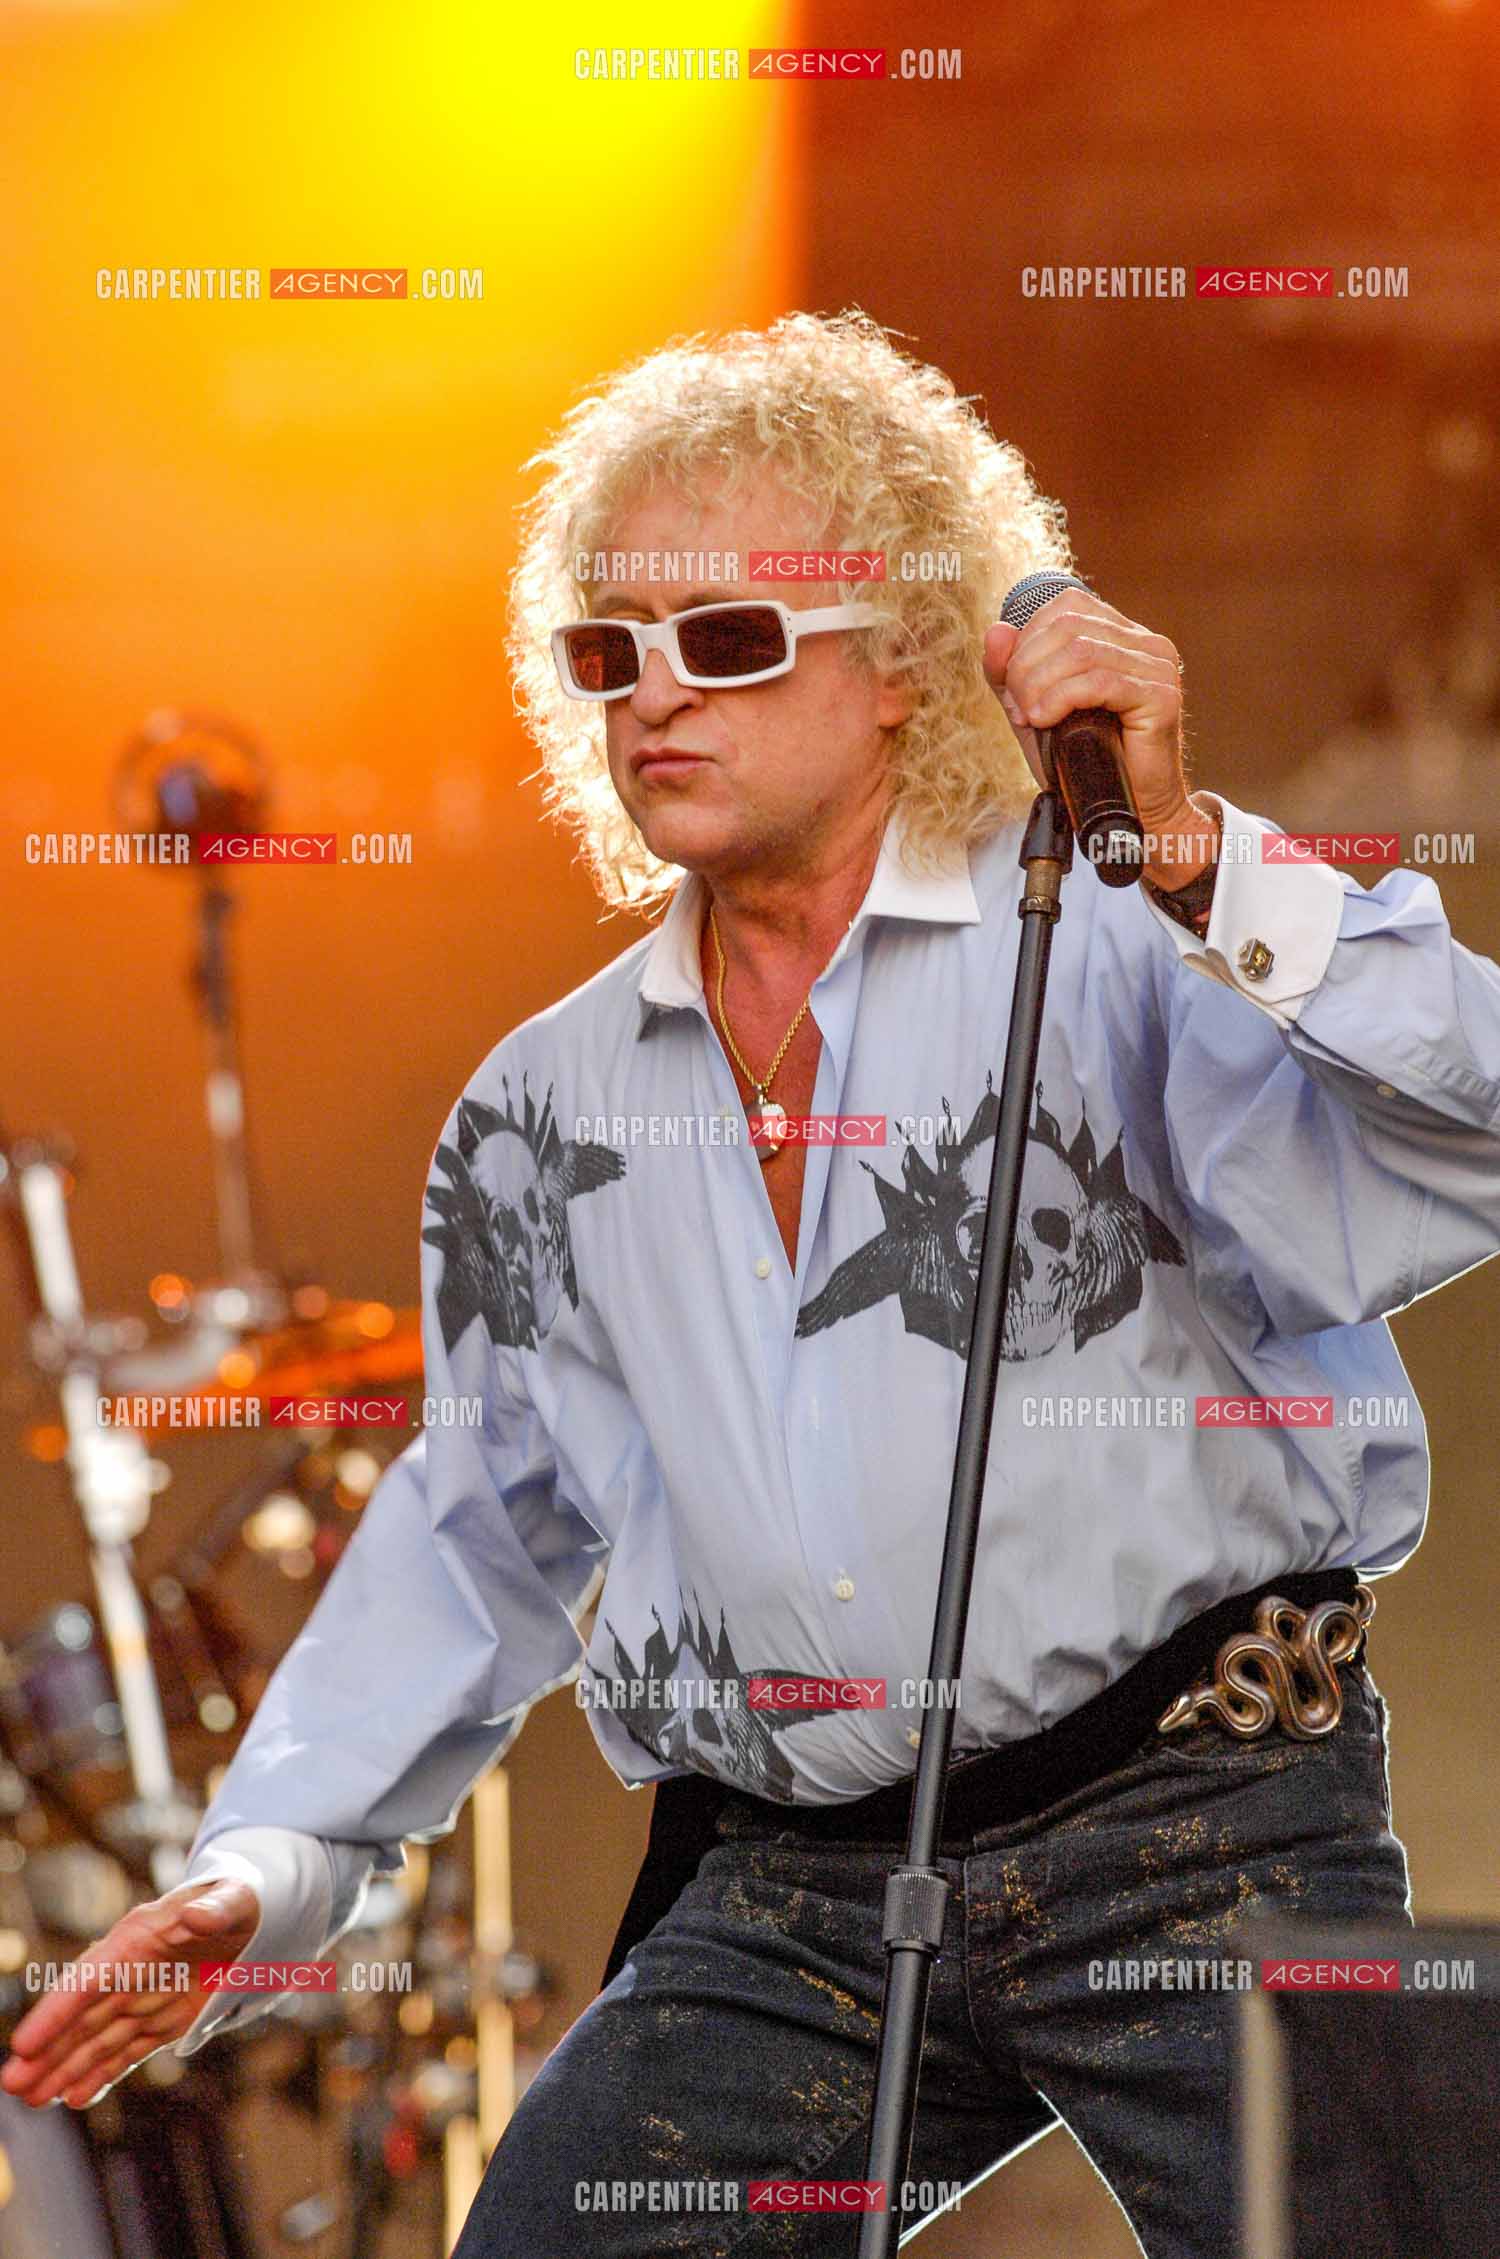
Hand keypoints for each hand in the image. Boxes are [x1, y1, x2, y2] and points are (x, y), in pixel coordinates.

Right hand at [0, 1876, 259, 2109]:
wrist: (255, 1916)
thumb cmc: (240, 1899)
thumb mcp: (234, 1898)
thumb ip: (215, 1909)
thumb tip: (194, 1916)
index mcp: (138, 1938)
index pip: (89, 1979)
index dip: (56, 2011)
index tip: (25, 2043)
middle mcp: (130, 1971)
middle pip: (82, 2017)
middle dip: (47, 2051)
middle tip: (12, 2083)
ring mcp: (144, 1999)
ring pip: (97, 2040)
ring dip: (65, 2069)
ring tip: (32, 2099)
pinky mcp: (162, 2021)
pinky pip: (126, 2051)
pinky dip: (101, 2074)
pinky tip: (74, 2096)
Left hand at [983, 591, 1216, 888]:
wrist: (1127, 812)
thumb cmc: (1084, 763)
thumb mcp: (1035, 711)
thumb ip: (1010, 673)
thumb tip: (995, 630)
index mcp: (1121, 635)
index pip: (1065, 607)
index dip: (1028, 643)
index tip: (1016, 691)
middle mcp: (1145, 642)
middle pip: (1068, 627)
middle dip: (1027, 668)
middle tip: (1021, 711)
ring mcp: (1158, 667)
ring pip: (1080, 651)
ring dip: (1039, 686)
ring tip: (1032, 719)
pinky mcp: (1161, 696)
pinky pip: (1100, 681)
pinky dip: (1061, 698)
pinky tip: (1046, 719)